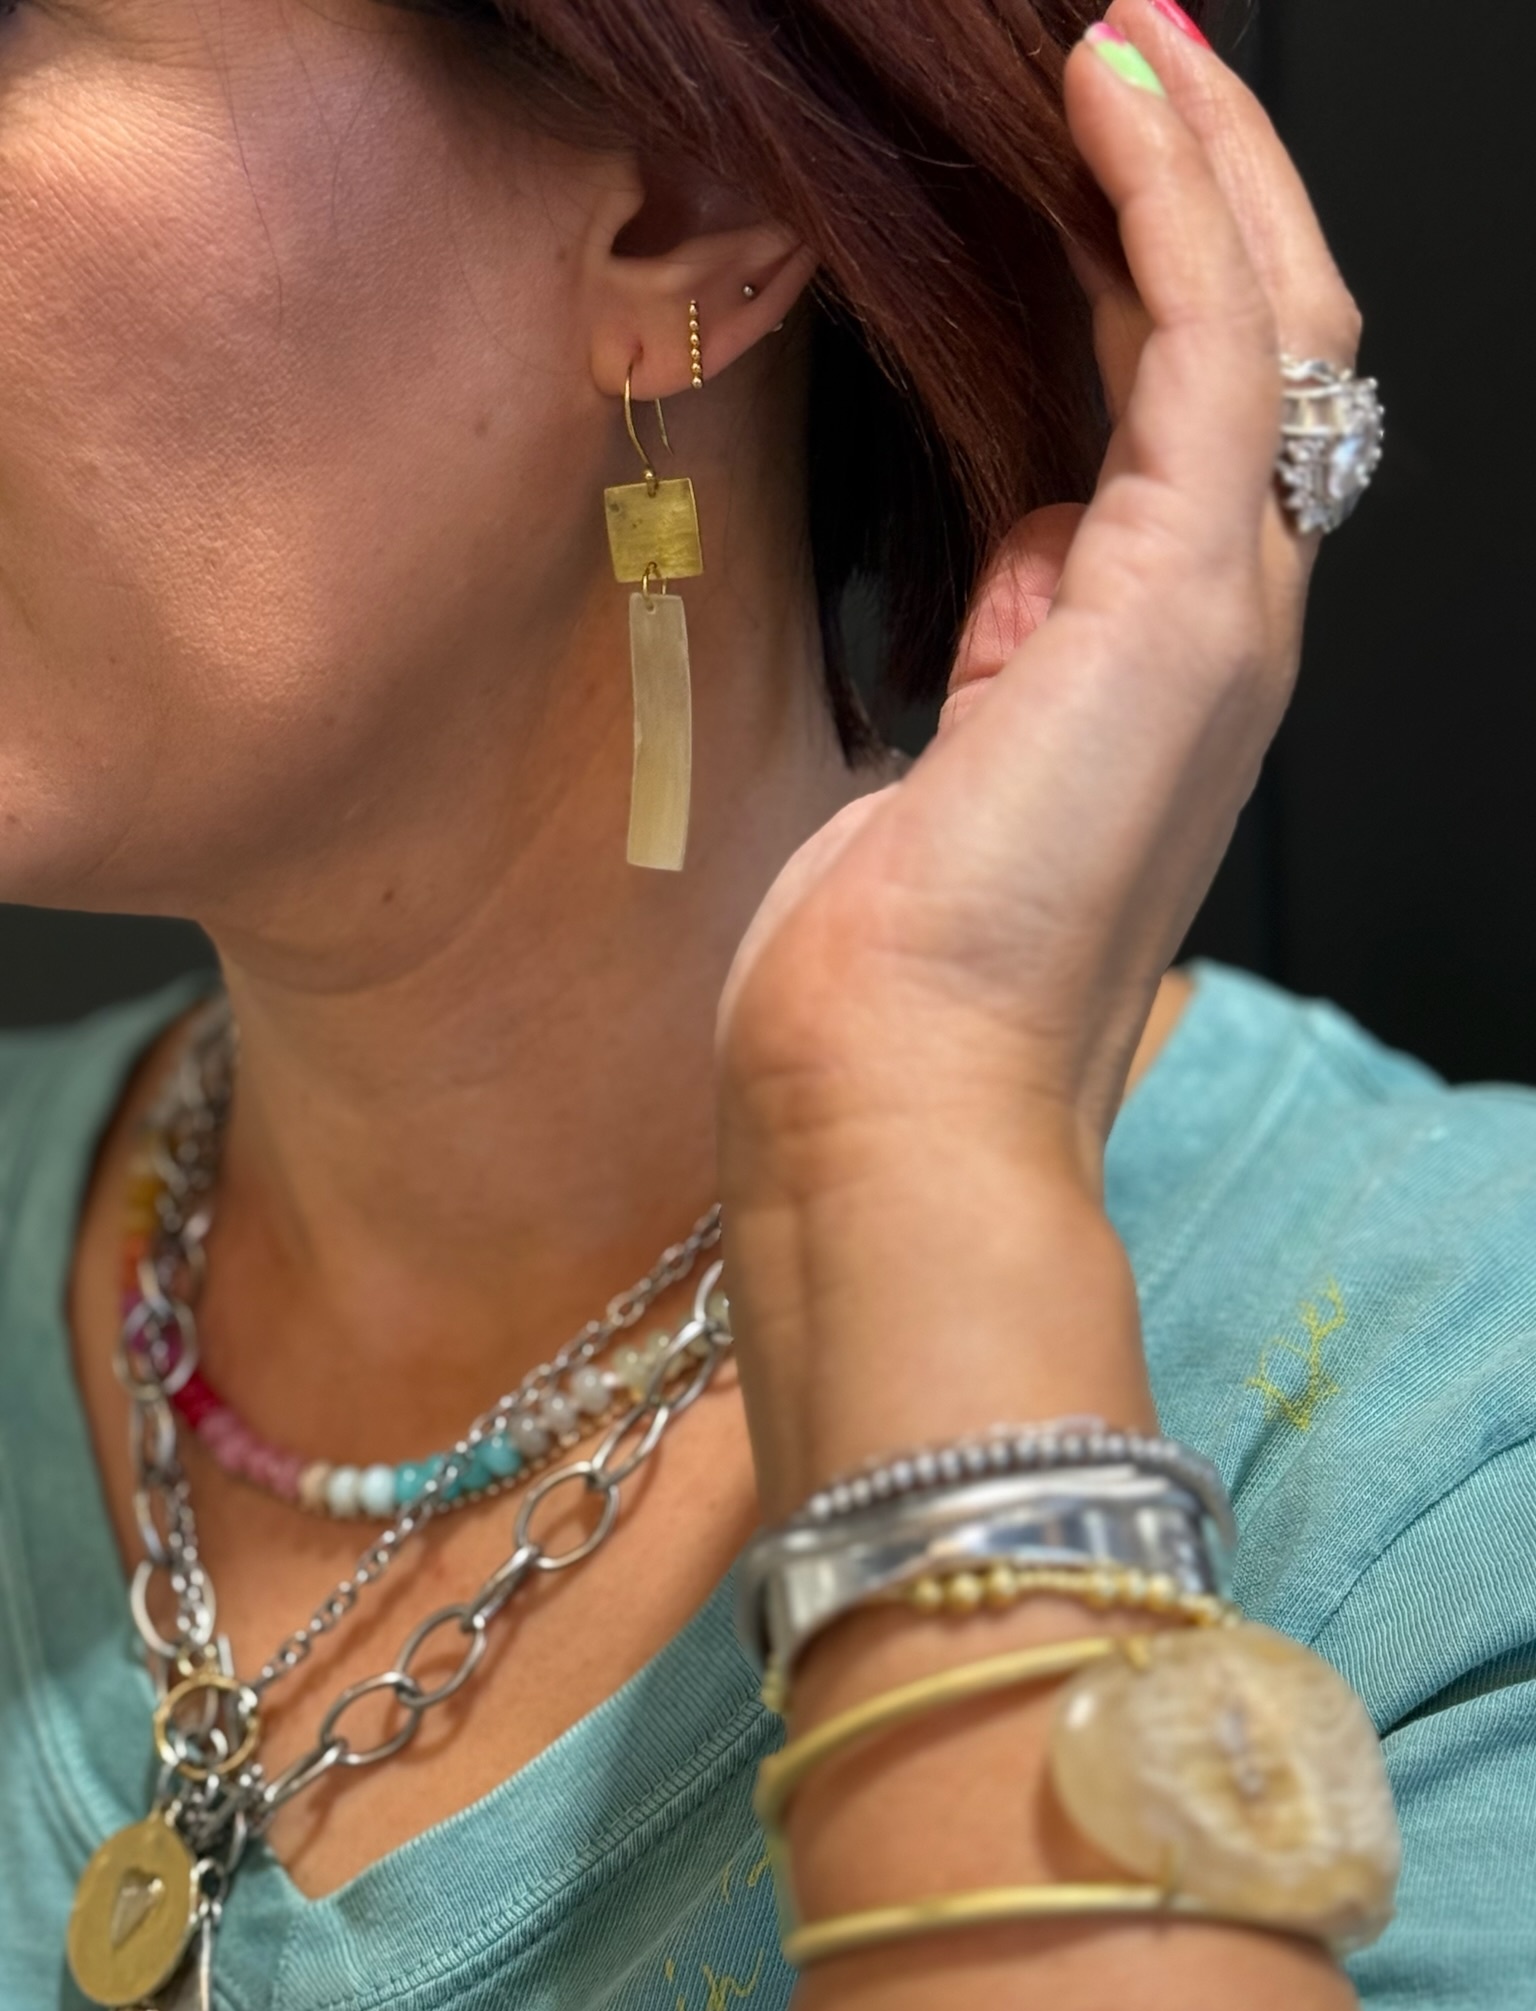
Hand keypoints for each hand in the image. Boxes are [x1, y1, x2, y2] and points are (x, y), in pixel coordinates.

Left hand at [718, 0, 1361, 1511]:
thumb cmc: (898, 973)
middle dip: (1207, 193)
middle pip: (1261, 352)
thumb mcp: (953, 765)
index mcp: (1156, 668)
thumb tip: (1023, 553)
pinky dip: (1177, 203)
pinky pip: (1211, 342)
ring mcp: (1224, 609)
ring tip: (1133, 47)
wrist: (903, 1092)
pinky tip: (1119, 95)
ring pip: (1267, 321)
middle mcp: (1222, 628)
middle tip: (1136, 59)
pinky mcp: (1185, 594)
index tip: (1089, 164)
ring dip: (1206, 166)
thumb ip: (1005, 649)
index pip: (1194, 425)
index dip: (1160, 279)